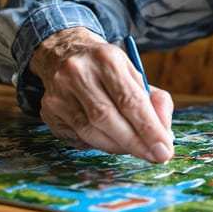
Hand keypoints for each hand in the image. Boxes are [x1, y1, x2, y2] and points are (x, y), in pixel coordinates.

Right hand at [29, 28, 173, 162]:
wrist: (65, 54)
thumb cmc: (108, 70)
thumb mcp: (135, 75)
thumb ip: (155, 102)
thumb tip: (164, 136)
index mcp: (107, 59)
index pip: (130, 100)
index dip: (148, 129)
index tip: (164, 150)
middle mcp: (79, 73)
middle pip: (107, 118)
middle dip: (135, 143)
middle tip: (155, 157)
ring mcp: (59, 91)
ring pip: (90, 132)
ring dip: (117, 146)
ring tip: (133, 148)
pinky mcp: (48, 109)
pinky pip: (77, 137)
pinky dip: (97, 144)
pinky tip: (107, 139)